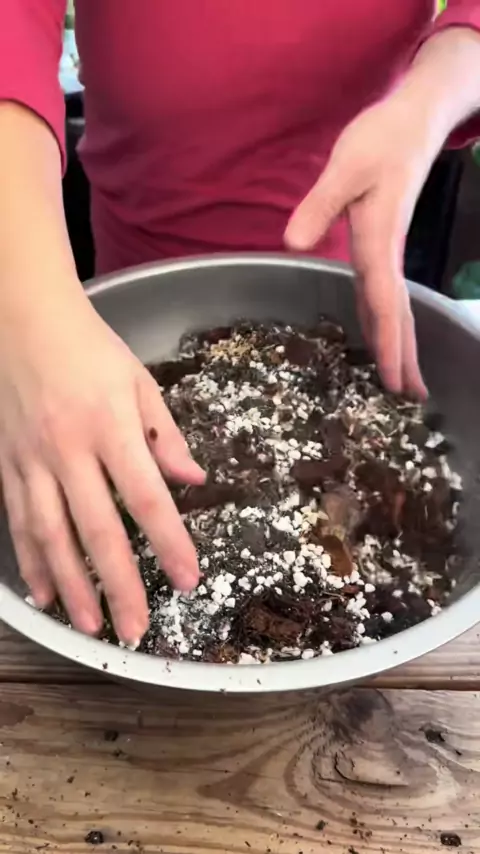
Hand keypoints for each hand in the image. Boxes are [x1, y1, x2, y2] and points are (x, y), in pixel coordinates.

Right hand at [0, 293, 204, 645]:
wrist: (22, 318)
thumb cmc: (88, 348)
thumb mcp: (138, 381)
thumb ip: (164, 434)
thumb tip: (194, 480)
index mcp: (109, 425)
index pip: (145, 496)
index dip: (169, 542)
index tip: (188, 578)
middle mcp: (67, 449)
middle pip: (96, 529)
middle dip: (118, 585)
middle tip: (135, 628)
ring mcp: (30, 459)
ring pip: (50, 536)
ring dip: (72, 587)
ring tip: (90, 627)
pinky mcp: (5, 463)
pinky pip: (18, 521)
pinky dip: (30, 561)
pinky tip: (43, 594)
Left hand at [285, 91, 445, 397]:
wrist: (415, 117)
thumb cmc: (381, 138)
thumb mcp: (345, 166)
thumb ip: (320, 204)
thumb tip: (294, 243)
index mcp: (379, 242)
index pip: (386, 301)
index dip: (389, 342)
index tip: (394, 378)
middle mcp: (387, 252)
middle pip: (397, 314)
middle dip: (404, 356)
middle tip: (412, 397)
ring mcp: (387, 249)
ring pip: (394, 306)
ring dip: (399, 343)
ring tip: (405, 380)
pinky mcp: (383, 242)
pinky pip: (386, 291)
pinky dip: (386, 319)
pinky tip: (379, 332)